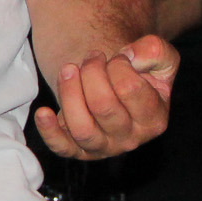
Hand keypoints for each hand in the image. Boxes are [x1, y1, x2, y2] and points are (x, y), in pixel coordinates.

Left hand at [33, 34, 176, 160]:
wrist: (113, 84)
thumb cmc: (137, 72)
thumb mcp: (158, 56)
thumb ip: (155, 51)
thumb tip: (132, 57)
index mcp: (154, 119)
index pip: (130, 88)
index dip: (119, 65)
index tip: (118, 58)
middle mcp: (130, 139)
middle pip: (103, 107)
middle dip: (91, 72)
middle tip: (92, 57)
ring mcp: (103, 146)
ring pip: (82, 128)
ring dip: (69, 93)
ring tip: (69, 69)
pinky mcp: (77, 149)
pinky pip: (61, 147)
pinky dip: (49, 131)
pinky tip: (43, 112)